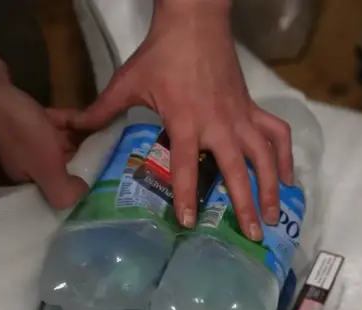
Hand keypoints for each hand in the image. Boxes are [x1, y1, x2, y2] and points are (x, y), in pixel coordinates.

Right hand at [0, 23, 87, 209]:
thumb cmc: (16, 130)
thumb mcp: (44, 167)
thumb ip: (63, 190)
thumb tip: (81, 194)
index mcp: (15, 182)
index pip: (47, 190)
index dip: (70, 184)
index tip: (95, 176)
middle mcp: (13, 164)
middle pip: (52, 167)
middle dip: (77, 160)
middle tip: (106, 155)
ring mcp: (15, 139)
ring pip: (52, 144)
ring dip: (75, 139)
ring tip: (103, 135)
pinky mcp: (19, 114)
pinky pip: (47, 124)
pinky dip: (66, 122)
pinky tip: (87, 116)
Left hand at [72, 0, 292, 239]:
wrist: (195, 23)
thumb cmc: (161, 55)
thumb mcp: (127, 83)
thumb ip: (102, 110)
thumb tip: (73, 127)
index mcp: (186, 122)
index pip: (186, 166)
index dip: (186, 196)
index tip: (189, 223)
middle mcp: (218, 124)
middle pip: (236, 170)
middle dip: (245, 204)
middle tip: (253, 234)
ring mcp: (240, 116)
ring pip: (263, 156)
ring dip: (271, 187)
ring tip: (274, 217)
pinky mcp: (252, 107)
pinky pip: (277, 133)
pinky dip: (285, 156)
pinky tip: (288, 178)